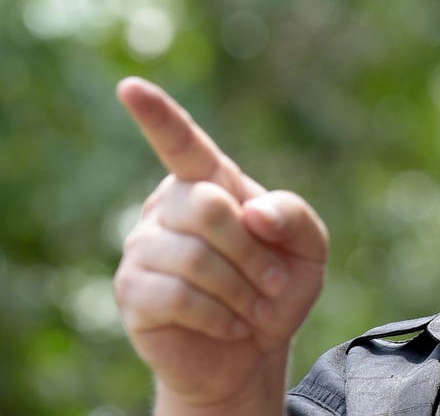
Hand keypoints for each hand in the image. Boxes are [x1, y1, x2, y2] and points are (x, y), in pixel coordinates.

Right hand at [113, 77, 328, 413]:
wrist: (251, 351)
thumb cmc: (276, 288)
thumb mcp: (309, 249)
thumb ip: (294, 215)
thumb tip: (254, 213)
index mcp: (209, 183)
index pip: (180, 143)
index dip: (157, 116)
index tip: (129, 87)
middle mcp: (169, 207)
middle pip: (207, 207)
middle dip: (250, 251)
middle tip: (272, 284)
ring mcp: (144, 247)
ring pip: (193, 257)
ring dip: (239, 290)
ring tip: (253, 309)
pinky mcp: (132, 290)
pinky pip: (175, 295)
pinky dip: (216, 315)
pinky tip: (229, 324)